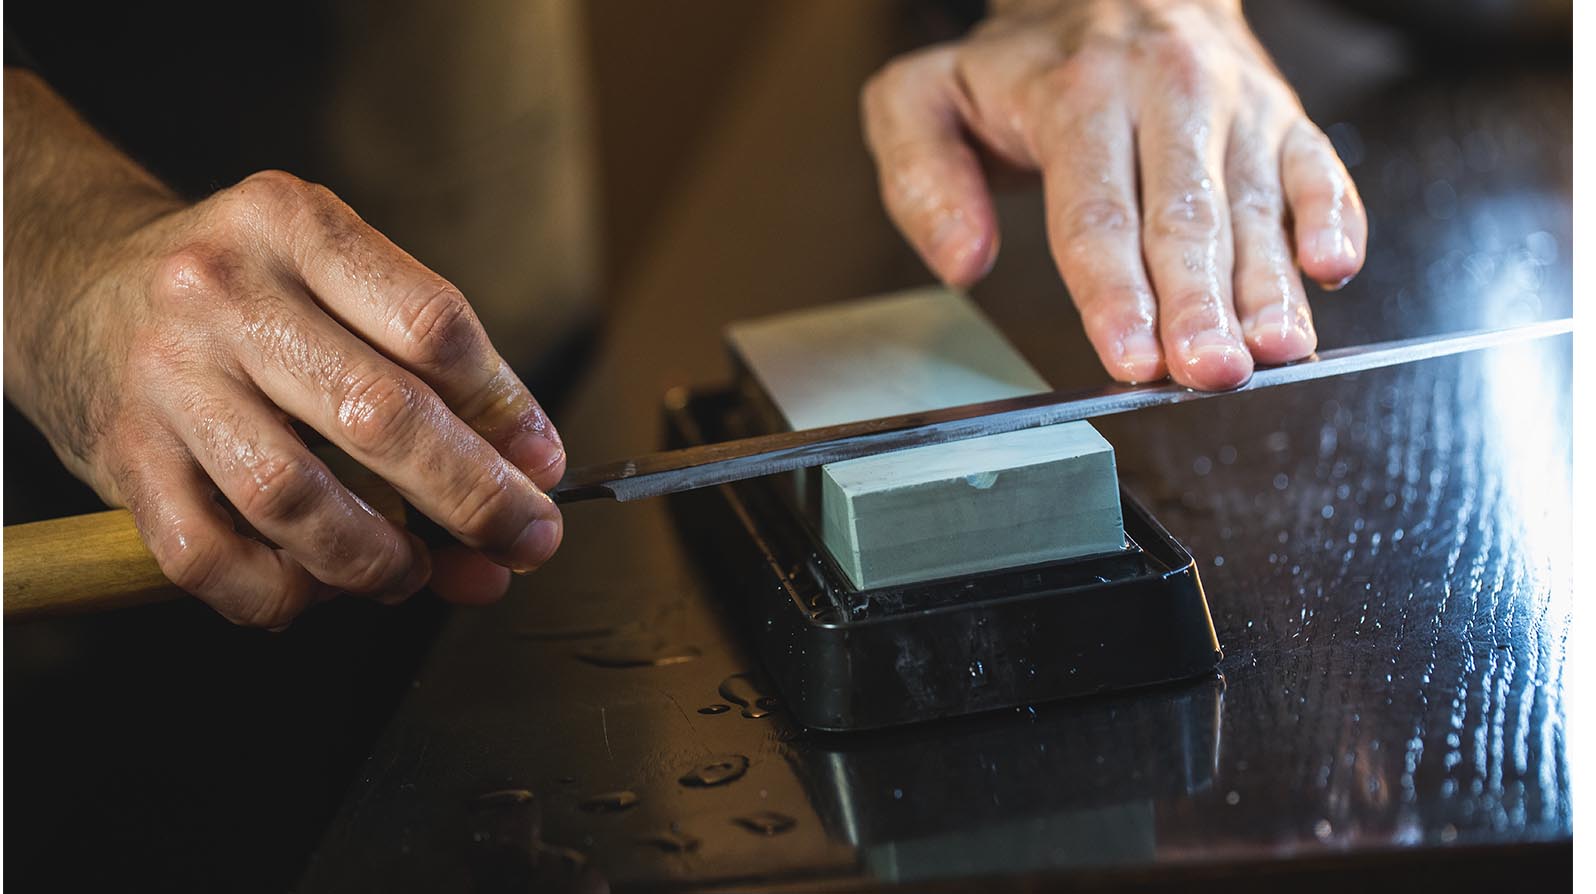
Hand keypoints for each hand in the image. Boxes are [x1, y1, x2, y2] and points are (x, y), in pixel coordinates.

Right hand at [5, 73, 564, 628]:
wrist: (78, 287)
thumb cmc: (246, 296)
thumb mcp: (334, 278)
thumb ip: (430, 365)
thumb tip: (530, 473)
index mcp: (295, 227)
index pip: (433, 326)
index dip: (506, 410)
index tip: (544, 466)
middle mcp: (223, 294)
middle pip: (381, 414)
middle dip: (475, 498)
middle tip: (525, 540)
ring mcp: (166, 379)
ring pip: (294, 498)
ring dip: (380, 558)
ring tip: (414, 571)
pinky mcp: (123, 458)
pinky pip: (211, 558)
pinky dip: (283, 594)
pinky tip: (320, 587)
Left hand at [861, 0, 1366, 389]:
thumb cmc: (1020, 65)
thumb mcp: (924, 97)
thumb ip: (921, 178)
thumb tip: (963, 262)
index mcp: (1077, 95)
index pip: (1097, 212)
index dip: (1115, 293)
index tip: (1130, 357)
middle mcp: (1166, 92)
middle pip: (1185, 218)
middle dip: (1198, 305)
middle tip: (1207, 372)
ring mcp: (1233, 105)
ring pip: (1256, 206)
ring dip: (1268, 287)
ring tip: (1272, 353)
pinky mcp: (1281, 116)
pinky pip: (1318, 168)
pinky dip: (1335, 218)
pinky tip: (1333, 269)